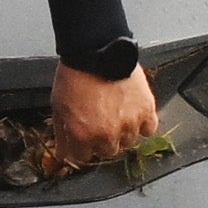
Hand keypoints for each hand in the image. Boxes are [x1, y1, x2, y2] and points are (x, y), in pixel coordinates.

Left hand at [37, 58, 157, 168]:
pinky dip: (143, 124)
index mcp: (82, 134)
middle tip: (100, 122)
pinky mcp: (146, 112)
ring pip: (128, 142)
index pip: (81, 158)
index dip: (80, 147)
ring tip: (116, 113)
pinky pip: (149, 129)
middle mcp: (106, 134)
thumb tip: (63, 151)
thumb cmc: (76, 74)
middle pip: (107, 152)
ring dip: (122, 132)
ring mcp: (128, 125)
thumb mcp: (58, 105)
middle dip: (101, 140)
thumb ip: (62, 132)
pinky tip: (134, 113)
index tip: (81, 141)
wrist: (96, 50)